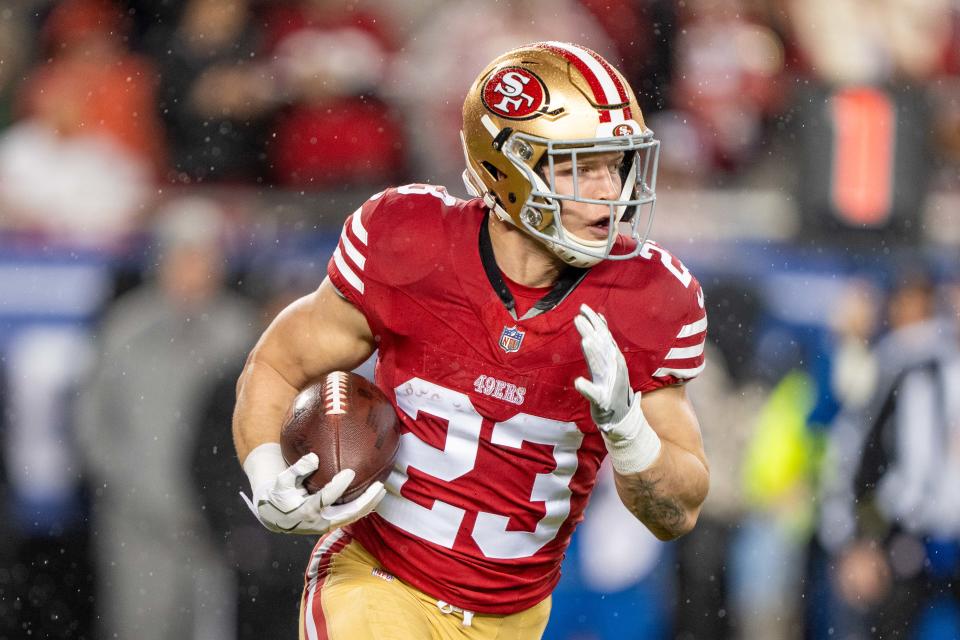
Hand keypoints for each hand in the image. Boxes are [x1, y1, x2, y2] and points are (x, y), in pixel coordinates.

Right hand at [241, 445, 385, 534]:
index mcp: (305, 510)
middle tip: (379, 486)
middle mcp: (319, 521)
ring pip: (352, 517)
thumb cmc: (279, 494)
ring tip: (381, 490)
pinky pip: (350, 517)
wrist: (274, 516)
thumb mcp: (282, 480)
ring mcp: (326, 525)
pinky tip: (373, 497)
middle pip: (347, 514)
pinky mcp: (330, 525)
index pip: (326, 498)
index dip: (339, 486)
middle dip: (365, 501)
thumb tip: (315, 458)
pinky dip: (363, 508)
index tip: (351, 472)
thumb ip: (298, 469)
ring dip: (368, 505)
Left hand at [573, 304, 660, 472]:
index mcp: (612, 361)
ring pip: (601, 367)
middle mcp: (613, 370)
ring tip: (585, 341)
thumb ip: (602, 343)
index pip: (603, 338)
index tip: (584, 309)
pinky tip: (579, 382)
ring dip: (594, 354)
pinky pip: (595, 395)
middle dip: (592, 332)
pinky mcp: (602, 401)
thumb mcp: (608, 362)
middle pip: (601, 348)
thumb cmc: (612, 389)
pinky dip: (587, 389)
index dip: (594, 323)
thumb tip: (598, 319)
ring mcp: (608, 385)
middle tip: (579, 318)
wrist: (622, 419)